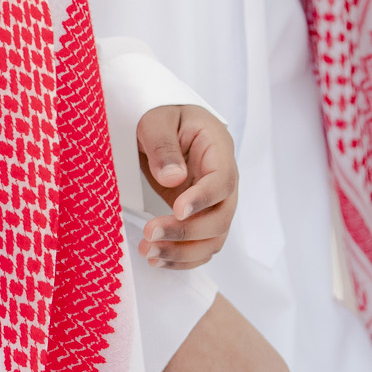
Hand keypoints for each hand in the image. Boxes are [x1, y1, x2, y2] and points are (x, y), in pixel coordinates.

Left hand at [136, 104, 238, 269]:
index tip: (177, 209)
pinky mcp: (199, 216)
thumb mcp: (155, 119)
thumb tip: (173, 179)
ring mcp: (213, 201)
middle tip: (151, 233)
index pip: (222, 180)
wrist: (157, 122)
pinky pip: (201, 244)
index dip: (203, 199)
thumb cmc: (158, 113)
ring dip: (183, 251)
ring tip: (149, 252)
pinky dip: (182, 258)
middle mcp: (222, 179)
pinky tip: (157, 259)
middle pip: (221, 216)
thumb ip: (162, 146)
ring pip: (213, 237)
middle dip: (187, 232)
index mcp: (218, 149)